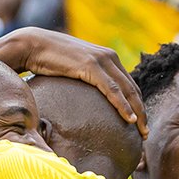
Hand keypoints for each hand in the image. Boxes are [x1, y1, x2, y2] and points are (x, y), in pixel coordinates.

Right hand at [0, 27, 144, 132]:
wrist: (32, 45)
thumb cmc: (48, 61)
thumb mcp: (73, 70)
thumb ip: (85, 80)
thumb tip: (85, 100)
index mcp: (107, 58)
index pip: (129, 84)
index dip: (137, 104)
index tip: (141, 123)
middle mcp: (109, 57)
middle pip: (133, 89)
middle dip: (142, 112)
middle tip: (146, 133)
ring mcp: (101, 60)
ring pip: (127, 90)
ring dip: (138, 112)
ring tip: (142, 132)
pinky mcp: (91, 66)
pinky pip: (113, 90)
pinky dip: (124, 106)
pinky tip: (131, 120)